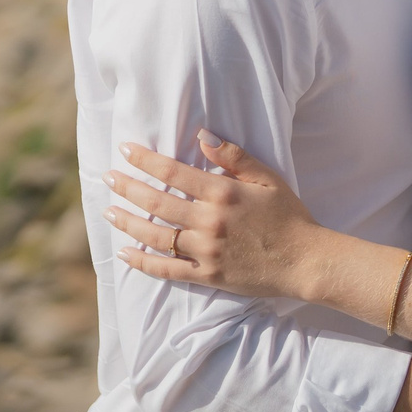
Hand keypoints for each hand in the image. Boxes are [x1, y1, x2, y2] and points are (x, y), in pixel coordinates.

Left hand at [105, 133, 328, 300]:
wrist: (303, 260)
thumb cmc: (288, 215)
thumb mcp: (267, 177)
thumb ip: (235, 156)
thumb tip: (202, 136)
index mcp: (223, 193)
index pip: (173, 173)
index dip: (146, 160)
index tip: (125, 149)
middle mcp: (209, 221)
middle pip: (157, 202)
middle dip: (128, 188)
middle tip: (108, 178)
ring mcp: (206, 251)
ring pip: (156, 236)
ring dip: (128, 223)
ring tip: (108, 211)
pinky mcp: (207, 276)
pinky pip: (167, 270)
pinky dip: (143, 263)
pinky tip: (125, 253)